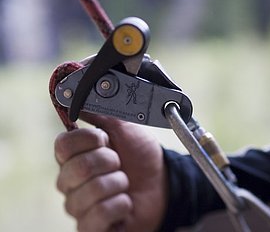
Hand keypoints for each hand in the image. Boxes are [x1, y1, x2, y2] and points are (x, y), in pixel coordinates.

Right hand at [54, 114, 167, 231]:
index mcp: (74, 155)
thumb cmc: (140, 155)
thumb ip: (100, 111)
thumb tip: (80, 95)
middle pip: (75, 169)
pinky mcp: (90, 228)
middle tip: (119, 162)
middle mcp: (70, 182)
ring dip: (118, 183)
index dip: (86, 140)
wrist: (162, 182)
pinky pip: (97, 216)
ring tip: (124, 182)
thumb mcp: (123, 126)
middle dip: (108, 161)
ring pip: (90, 192)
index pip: (62, 146)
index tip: (105, 138)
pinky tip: (125, 201)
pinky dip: (120, 204)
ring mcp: (79, 207)